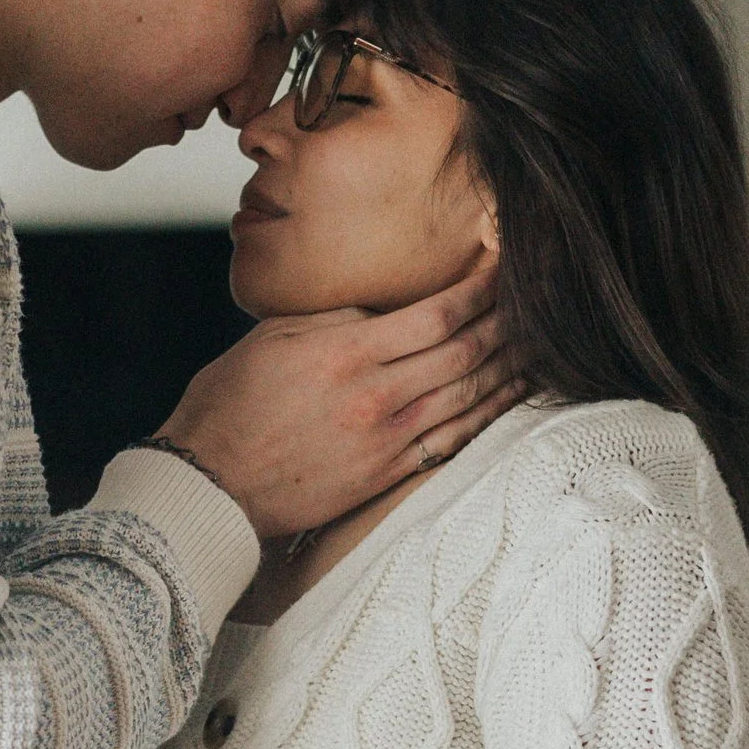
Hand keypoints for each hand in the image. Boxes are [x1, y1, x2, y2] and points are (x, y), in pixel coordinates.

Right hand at [156, 254, 519, 538]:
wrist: (209, 483)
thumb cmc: (231, 404)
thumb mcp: (275, 337)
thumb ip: (339, 320)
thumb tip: (387, 310)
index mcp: (348, 353)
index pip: (438, 313)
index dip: (479, 287)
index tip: (502, 264)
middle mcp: (376, 396)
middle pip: (465, 351)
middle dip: (505, 320)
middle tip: (534, 297)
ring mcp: (386, 440)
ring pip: (469, 395)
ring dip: (509, 365)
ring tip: (538, 341)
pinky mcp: (386, 474)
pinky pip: (454, 438)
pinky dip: (490, 412)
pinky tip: (510, 394)